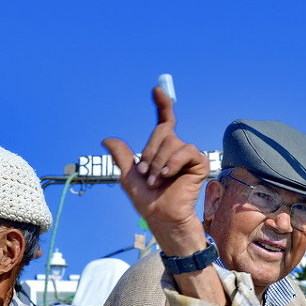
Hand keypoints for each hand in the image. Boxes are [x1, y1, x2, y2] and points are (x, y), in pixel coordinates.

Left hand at [102, 86, 209, 254]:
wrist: (160, 215)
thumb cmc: (146, 200)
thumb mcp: (128, 175)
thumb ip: (121, 155)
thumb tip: (106, 139)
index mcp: (162, 149)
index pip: (164, 121)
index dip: (162, 104)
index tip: (156, 89)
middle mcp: (176, 148)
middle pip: (162, 132)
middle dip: (149, 153)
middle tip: (146, 176)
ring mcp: (188, 155)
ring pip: (171, 142)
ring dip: (158, 164)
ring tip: (155, 181)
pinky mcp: (199, 163)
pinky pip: (185, 151)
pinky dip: (172, 163)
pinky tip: (167, 176)